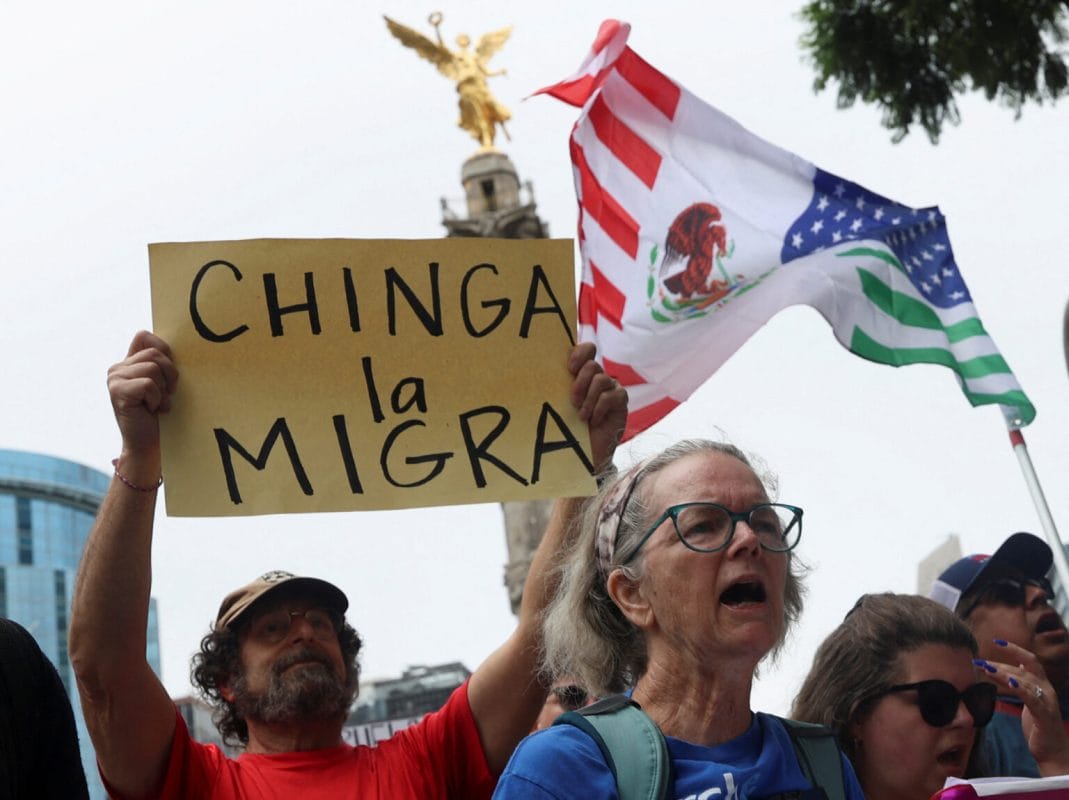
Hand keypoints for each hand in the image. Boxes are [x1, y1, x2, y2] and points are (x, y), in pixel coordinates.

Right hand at [107, 331, 178, 469]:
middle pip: (155, 353)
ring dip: (163, 390)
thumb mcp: (164, 383)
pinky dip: (157, 398)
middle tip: (165, 395)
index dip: (163, 350)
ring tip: (157, 404)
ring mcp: (115, 379)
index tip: (168, 374)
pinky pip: (149, 384)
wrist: (149, 444)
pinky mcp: (118, 391)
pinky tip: (151, 410)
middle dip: (170, 375)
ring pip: (153, 368)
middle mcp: (117, 368)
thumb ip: (162, 363)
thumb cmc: (161, 414)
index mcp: (128, 363)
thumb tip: (177, 342)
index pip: (144, 336)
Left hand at [568, 343, 626, 472]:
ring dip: (589, 399)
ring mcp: (610, 387)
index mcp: (581, 373)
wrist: (584, 452)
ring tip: (581, 416)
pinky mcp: (620, 400)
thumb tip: (537, 372)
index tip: (569, 369)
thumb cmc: (567, 427)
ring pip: (601, 380)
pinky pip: (612, 395)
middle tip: (572, 401)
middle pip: (592, 365)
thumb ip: (557, 386)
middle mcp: (597, 377)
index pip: (586, 349)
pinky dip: (600, 408)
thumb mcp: (558, 404)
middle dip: (580, 383)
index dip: (579, 354)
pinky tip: (594, 421)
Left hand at [980, 640, 1068, 774]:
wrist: (1052, 752)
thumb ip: (1024, 684)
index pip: (1029, 660)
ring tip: (986, 668)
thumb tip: (1015, 668)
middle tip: (979, 661)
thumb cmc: (1038, 726)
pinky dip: (1020, 688)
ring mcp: (1047, 701)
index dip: (1014, 649)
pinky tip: (1008, 682)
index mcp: (1042, 685)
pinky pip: (1031, 698)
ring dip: (1003, 673)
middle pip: (1023, 669)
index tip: (996, 641)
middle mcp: (1047, 689)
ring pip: (1025, 681)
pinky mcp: (1045, 715)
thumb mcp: (1030, 700)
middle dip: (1000, 664)